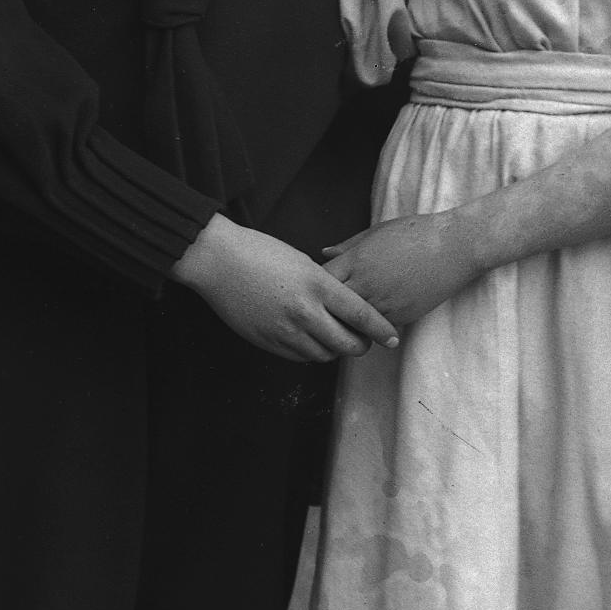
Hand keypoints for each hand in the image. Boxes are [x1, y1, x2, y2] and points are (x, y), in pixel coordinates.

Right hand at [172, 217, 397, 361]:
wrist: (217, 261)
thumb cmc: (261, 252)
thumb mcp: (303, 262)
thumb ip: (326, 287)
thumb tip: (345, 309)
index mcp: (318, 285)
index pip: (361, 315)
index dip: (381, 330)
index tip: (393, 338)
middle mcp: (305, 311)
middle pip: (347, 344)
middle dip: (360, 346)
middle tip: (363, 341)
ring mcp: (285, 330)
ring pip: (325, 354)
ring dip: (335, 350)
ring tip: (335, 337)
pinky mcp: (268, 342)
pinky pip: (300, 357)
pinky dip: (312, 351)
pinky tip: (311, 339)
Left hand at [321, 210, 490, 331]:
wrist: (456, 247)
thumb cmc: (416, 232)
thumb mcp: (377, 232)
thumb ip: (348, 246)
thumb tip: (324, 254)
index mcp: (357, 260)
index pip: (321, 281)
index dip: (316, 286)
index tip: (316, 288)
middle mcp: (367, 284)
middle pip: (331, 308)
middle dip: (326, 310)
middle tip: (320, 313)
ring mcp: (385, 303)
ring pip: (353, 324)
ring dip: (347, 323)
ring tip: (340, 323)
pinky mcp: (402, 316)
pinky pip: (377, 327)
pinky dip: (371, 327)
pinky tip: (368, 323)